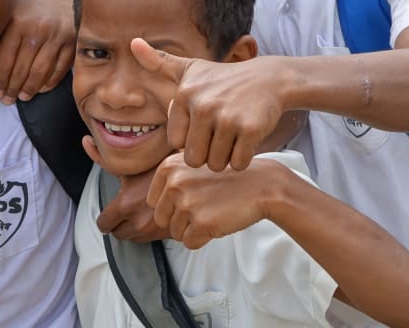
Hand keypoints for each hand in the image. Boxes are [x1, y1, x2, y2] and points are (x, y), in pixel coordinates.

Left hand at [0, 0, 74, 103]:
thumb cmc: (28, 8)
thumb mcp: (8, 18)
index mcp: (17, 21)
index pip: (5, 60)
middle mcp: (37, 29)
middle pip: (22, 69)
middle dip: (12, 89)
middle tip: (7, 100)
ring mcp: (57, 36)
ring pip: (40, 73)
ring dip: (30, 89)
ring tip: (22, 97)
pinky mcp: (73, 42)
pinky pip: (60, 70)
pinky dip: (50, 83)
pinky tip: (41, 89)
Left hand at [84, 136, 167, 241]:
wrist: (191, 175)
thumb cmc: (157, 167)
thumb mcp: (128, 164)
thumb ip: (102, 157)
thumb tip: (85, 141)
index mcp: (125, 205)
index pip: (103, 225)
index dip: (106, 217)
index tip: (112, 209)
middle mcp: (138, 221)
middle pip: (118, 234)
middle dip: (120, 223)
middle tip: (128, 208)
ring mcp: (153, 230)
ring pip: (134, 238)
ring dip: (134, 228)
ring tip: (142, 210)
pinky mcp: (167, 235)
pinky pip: (150, 239)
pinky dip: (149, 230)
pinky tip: (154, 215)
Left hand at [130, 38, 282, 171]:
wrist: (270, 79)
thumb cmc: (225, 79)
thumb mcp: (191, 69)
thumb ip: (159, 62)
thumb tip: (133, 43)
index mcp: (185, 95)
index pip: (177, 143)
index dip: (192, 140)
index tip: (205, 126)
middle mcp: (203, 105)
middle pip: (195, 158)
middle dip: (208, 155)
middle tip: (221, 137)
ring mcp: (227, 117)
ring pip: (217, 164)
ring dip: (226, 159)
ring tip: (233, 138)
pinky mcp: (250, 129)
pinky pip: (238, 163)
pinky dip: (243, 159)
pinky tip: (247, 141)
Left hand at [147, 151, 272, 248]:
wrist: (261, 185)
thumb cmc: (227, 178)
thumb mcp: (193, 166)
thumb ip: (170, 181)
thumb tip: (147, 206)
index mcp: (168, 168)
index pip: (153, 202)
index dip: (172, 206)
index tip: (192, 199)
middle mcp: (174, 184)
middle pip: (161, 219)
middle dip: (180, 220)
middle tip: (205, 208)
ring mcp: (187, 204)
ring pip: (175, 233)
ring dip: (193, 230)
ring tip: (213, 212)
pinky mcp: (201, 223)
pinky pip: (189, 243)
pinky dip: (202, 239)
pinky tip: (217, 222)